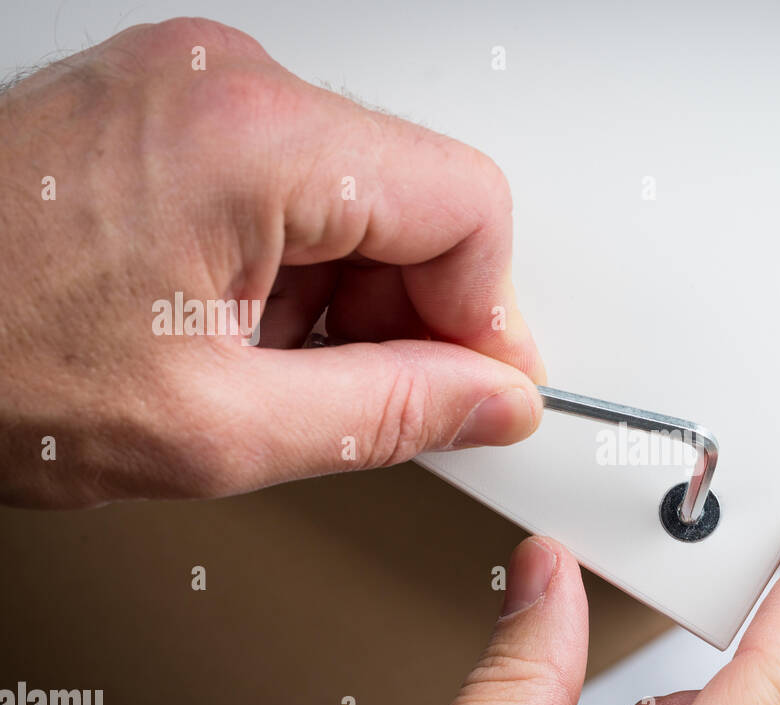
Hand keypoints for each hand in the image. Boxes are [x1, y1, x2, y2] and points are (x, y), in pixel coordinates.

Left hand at [0, 18, 543, 508]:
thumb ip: (389, 413)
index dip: (493, 316)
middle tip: (390, 404)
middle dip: (422, 313)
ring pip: (362, 195)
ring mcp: (192, 85)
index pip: (467, 206)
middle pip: (419, 194)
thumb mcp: (216, 428)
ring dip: (354, 301)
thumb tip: (489, 399)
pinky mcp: (167, 110)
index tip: (485, 387)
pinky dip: (296, 273)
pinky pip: (292, 186)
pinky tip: (244, 338)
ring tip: (279, 377)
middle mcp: (228, 82)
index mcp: (252, 139)